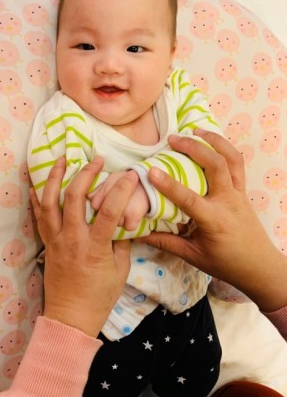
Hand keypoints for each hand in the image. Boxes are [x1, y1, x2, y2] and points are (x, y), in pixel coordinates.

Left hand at [30, 156, 138, 336]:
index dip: (121, 190)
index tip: (130, 175)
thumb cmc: (99, 297)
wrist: (70, 317)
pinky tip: (36, 183)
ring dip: (55, 178)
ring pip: (50, 202)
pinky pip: (38, 217)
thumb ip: (121, 241)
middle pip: (74, 198)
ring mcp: (56, 240)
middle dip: (85, 174)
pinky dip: (36, 198)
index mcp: (95, 247)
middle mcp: (72, 239)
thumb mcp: (120, 270)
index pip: (109, 211)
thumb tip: (121, 217)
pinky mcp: (47, 244)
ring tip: (62, 159)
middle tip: (96, 160)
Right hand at [139, 129, 286, 312]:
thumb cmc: (225, 263)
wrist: (259, 266)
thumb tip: (138, 234)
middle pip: (215, 166)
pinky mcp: (243, 190)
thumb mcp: (193, 256)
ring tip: (195, 130)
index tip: (151, 170)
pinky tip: (211, 141)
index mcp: (213, 220)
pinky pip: (237, 164)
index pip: (189, 198)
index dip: (168, 184)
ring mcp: (238, 193)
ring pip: (231, 158)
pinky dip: (225, 148)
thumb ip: (166, 242)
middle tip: (172, 138)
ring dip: (214, 140)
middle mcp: (228, 202)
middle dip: (194, 147)